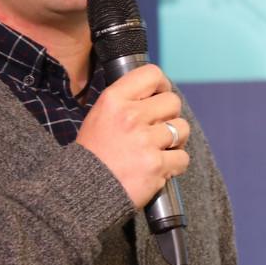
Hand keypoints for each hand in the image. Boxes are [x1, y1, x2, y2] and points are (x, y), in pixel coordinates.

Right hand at [76, 64, 189, 207]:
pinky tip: (160, 167)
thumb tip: (155, 93)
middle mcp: (130, 116)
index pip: (152, 74)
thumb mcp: (99, 116)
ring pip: (182, 129)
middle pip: (173, 102)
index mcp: (113, 100)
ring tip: (158, 149)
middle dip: (169, 116)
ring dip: (175, 140)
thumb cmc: (93, 154)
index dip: (162, 86)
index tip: (158, 97)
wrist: (83, 190)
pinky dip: (175, 165)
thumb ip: (125, 102)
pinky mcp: (156, 165)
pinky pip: (182, 158)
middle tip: (156, 130)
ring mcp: (145, 141)